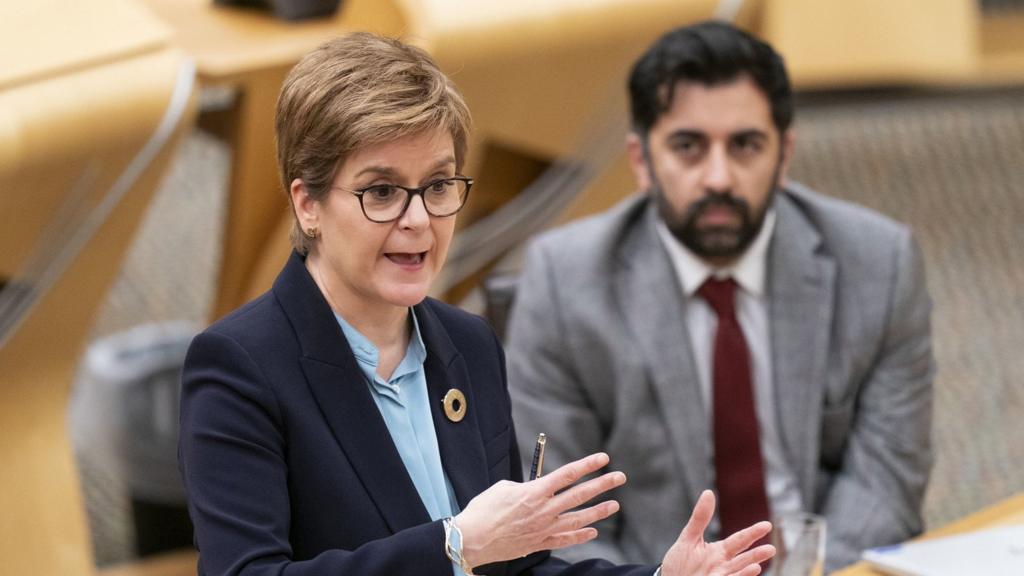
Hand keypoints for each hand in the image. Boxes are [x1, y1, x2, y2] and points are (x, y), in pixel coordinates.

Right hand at [453, 452, 625, 568]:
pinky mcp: (539, 543)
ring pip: (578, 518)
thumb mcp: (503, 488)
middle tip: (620, 477)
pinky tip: (592, 531)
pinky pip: (565, 539)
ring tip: (614, 505)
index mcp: (535, 491)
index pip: (568, 474)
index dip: (588, 465)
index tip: (603, 458)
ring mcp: (544, 528)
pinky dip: (580, 536)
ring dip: (599, 511)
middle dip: (602, 484)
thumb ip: (526, 488)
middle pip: (579, 494)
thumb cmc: (483, 509)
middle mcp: (544, 510)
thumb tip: (536, 490)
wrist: (471, 539)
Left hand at [660, 490, 774, 575]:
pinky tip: (749, 571)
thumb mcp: (688, 537)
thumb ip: (700, 518)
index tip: (767, 525)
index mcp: (719, 551)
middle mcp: (723, 565)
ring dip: (749, 568)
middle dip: (756, 554)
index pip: (739, 540)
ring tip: (758, 564)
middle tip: (772, 548)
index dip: (752, 532)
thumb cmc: (679, 562)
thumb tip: (708, 492)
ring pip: (738, 572)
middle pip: (743, 558)